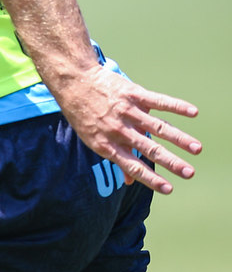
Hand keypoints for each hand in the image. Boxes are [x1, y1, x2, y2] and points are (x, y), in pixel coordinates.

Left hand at [53, 67, 199, 194]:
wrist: (75, 82)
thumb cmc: (84, 115)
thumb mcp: (92, 140)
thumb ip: (115, 158)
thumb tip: (129, 181)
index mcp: (107, 145)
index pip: (133, 166)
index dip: (151, 179)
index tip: (169, 189)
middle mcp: (118, 131)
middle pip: (149, 149)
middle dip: (171, 162)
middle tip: (190, 173)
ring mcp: (127, 112)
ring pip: (158, 128)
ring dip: (180, 139)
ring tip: (196, 149)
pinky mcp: (134, 94)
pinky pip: (159, 101)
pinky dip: (176, 106)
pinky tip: (193, 112)